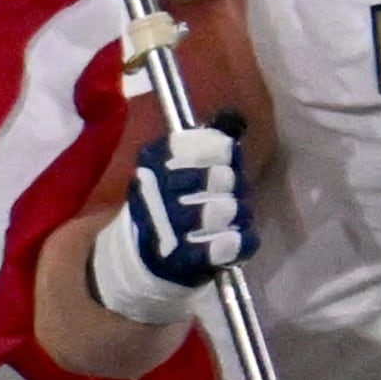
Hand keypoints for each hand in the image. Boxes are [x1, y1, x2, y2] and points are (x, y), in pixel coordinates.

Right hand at [88, 121, 251, 325]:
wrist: (140, 258)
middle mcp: (157, 192)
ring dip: (236, 213)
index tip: (221, 161)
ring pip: (227, 209)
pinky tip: (235, 239)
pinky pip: (230, 244)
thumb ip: (205, 143)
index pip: (200, 144)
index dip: (220, 153)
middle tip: (223, 193)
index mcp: (153, 164)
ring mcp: (171, 228)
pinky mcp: (184, 260)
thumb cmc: (167, 203)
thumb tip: (233, 118)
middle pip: (221, 177)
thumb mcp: (174, 166)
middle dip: (230, 185)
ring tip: (228, 217)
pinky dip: (240, 241)